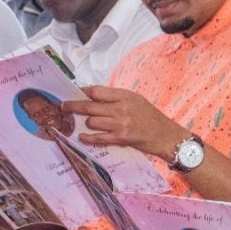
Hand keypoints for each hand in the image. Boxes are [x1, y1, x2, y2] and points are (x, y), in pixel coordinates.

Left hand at [62, 86, 185, 160]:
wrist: (166, 135)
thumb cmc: (151, 118)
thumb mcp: (136, 101)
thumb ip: (117, 98)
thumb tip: (94, 97)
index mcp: (125, 96)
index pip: (96, 91)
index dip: (82, 92)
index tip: (73, 92)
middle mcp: (121, 108)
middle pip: (89, 106)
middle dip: (73, 106)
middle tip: (63, 107)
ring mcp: (121, 124)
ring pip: (92, 122)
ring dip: (87, 123)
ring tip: (84, 124)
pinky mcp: (121, 138)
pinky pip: (98, 137)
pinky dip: (88, 138)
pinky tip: (82, 137)